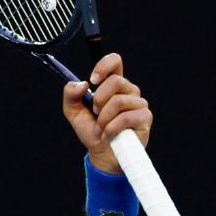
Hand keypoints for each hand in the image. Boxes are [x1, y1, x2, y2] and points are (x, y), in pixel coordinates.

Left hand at [62, 53, 151, 174]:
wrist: (102, 154)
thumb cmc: (91, 131)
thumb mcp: (73, 112)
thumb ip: (71, 95)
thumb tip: (82, 84)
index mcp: (113, 85)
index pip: (115, 61)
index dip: (104, 66)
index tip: (93, 80)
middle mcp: (128, 90)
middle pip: (115, 81)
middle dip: (99, 100)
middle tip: (96, 114)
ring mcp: (138, 103)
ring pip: (118, 101)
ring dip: (104, 118)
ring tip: (102, 128)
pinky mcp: (144, 117)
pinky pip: (125, 117)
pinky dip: (111, 128)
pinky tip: (108, 135)